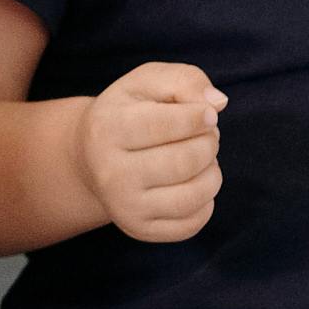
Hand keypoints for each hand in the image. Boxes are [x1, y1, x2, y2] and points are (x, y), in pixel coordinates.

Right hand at [82, 58, 224, 240]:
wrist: (90, 158)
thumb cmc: (128, 113)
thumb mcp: (146, 82)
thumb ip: (184, 79)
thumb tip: (217, 103)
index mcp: (107, 129)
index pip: (167, 124)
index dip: (200, 116)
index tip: (208, 114)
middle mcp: (110, 173)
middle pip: (186, 160)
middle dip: (209, 142)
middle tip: (203, 135)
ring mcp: (124, 207)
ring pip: (195, 195)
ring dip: (212, 172)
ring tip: (200, 159)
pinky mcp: (140, 229)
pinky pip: (194, 223)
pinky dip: (206, 201)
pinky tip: (192, 184)